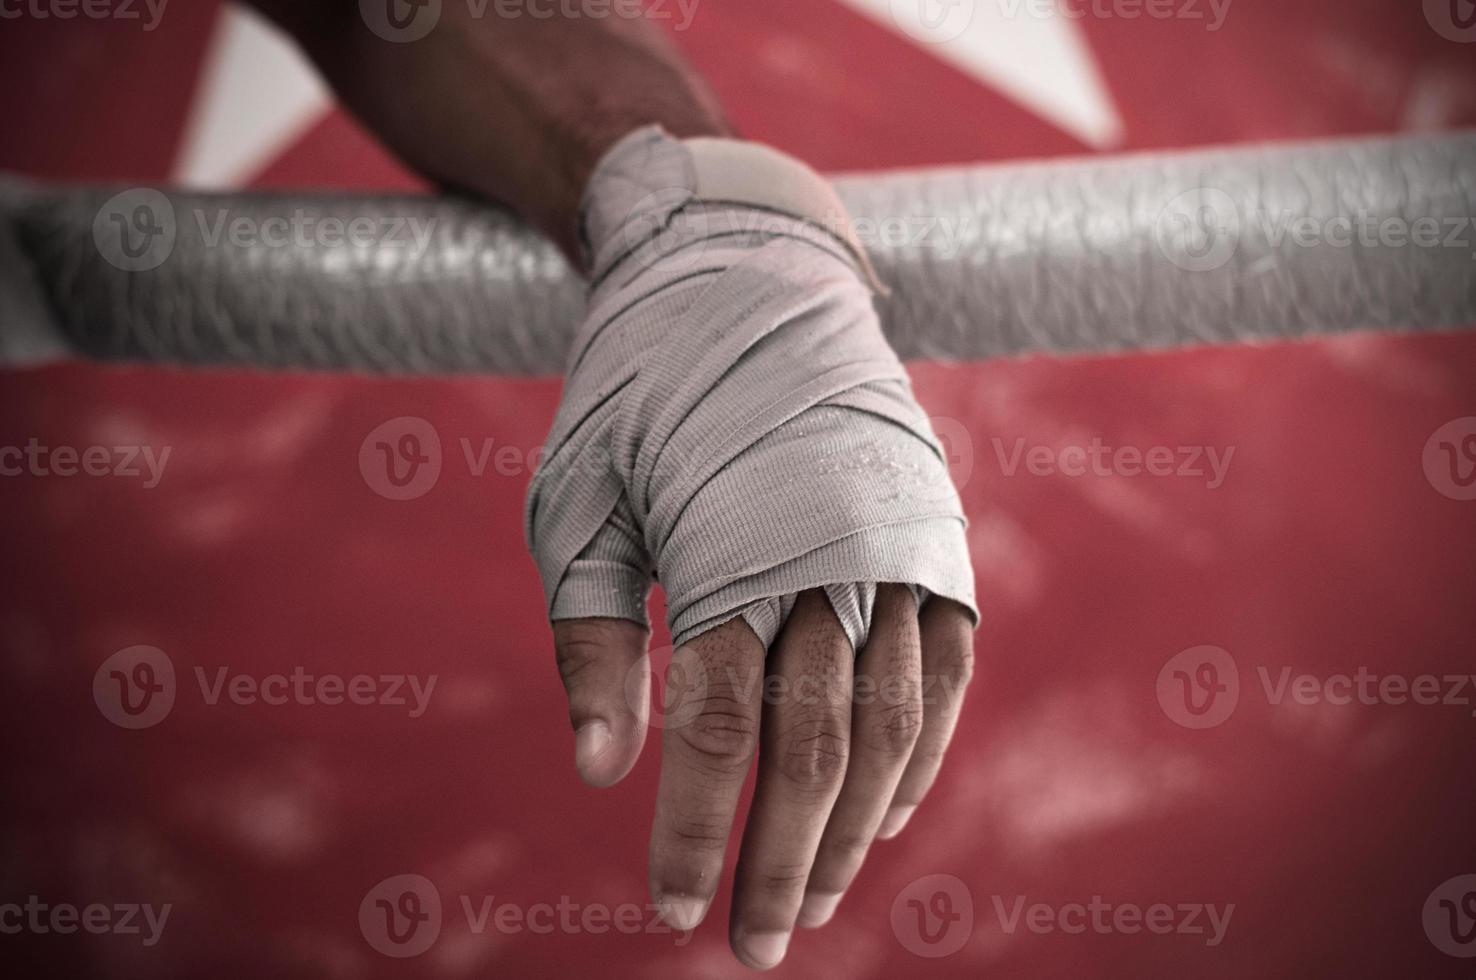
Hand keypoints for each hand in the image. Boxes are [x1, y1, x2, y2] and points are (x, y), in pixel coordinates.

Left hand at [526, 127, 976, 969]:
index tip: (668, 906)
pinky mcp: (938, 535)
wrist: (744, 265)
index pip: (722, 736)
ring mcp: (900, 547)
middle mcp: (833, 557)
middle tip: (754, 946)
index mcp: (733, 551)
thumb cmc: (638, 386)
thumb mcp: (578, 498)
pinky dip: (922, 751)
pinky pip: (945, 671)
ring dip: (856, 825)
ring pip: (892, 725)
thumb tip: (600, 771)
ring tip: (818, 894)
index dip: (697, 833)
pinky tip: (888, 812)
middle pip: (816, 751)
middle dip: (784, 862)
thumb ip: (592, 636)